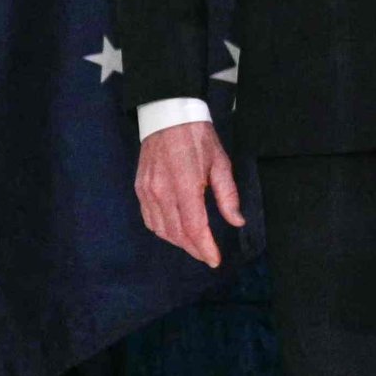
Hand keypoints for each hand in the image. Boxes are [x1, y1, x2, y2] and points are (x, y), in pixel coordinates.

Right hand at [135, 119, 242, 267]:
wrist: (167, 116)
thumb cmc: (198, 138)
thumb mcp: (221, 163)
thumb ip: (228, 195)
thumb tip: (236, 221)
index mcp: (185, 184)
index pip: (194, 227)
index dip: (205, 247)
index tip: (215, 260)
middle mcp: (162, 191)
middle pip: (177, 233)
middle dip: (194, 249)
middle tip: (208, 255)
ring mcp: (147, 191)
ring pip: (161, 230)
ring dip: (178, 242)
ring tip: (194, 245)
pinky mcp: (140, 189)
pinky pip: (150, 219)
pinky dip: (163, 231)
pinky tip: (175, 231)